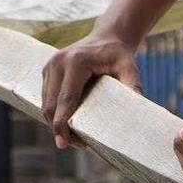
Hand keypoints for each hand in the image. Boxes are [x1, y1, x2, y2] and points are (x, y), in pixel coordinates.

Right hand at [39, 33, 140, 149]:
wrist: (107, 36)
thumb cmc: (119, 54)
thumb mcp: (129, 68)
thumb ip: (133, 85)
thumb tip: (137, 107)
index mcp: (75, 62)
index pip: (65, 100)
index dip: (62, 124)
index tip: (62, 144)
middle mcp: (57, 62)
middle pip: (51, 105)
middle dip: (59, 129)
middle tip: (79, 145)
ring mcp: (49, 66)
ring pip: (45, 103)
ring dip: (55, 123)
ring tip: (76, 137)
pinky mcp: (47, 70)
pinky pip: (46, 98)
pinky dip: (54, 113)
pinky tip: (69, 122)